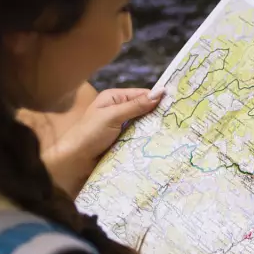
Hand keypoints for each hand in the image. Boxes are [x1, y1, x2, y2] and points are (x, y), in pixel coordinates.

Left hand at [22, 87, 164, 196]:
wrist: (74, 161)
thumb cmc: (89, 134)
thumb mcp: (112, 116)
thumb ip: (135, 106)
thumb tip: (159, 93)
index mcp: (114, 98)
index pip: (141, 94)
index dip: (157, 98)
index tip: (178, 104)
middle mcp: (118, 110)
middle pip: (144, 110)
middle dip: (158, 115)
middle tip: (180, 121)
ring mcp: (120, 127)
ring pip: (143, 125)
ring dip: (154, 129)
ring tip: (174, 133)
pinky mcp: (122, 142)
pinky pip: (138, 138)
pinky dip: (147, 140)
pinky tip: (160, 144)